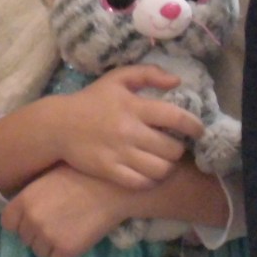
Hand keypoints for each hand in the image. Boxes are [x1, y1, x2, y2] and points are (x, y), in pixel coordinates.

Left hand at [1, 162, 134, 256]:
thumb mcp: (48, 179)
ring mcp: (48, 236)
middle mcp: (31, 220)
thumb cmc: (81, 176)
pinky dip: (65, 256)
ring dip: (52, 246)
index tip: (34, 221)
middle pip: (26, 239)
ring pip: (40, 252)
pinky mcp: (66, 250)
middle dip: (38, 235)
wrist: (109, 187)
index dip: (20, 223)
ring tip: (70, 230)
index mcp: (24, 201)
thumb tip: (24, 213)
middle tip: (59, 223)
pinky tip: (77, 240)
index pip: (8, 223)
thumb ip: (32, 197)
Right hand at [55, 65, 203, 189]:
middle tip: (174, 146)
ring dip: (167, 166)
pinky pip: (142, 182)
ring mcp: (119, 153)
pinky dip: (150, 180)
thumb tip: (177, 82)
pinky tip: (148, 172)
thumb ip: (148, 74)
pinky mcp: (109, 171)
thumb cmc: (92, 100)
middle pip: (172, 149)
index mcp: (134, 106)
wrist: (58, 125)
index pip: (176, 117)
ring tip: (163, 160)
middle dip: (179, 149)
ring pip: (160, 169)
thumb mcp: (117, 79)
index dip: (194, 126)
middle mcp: (129, 131)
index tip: (198, 130)